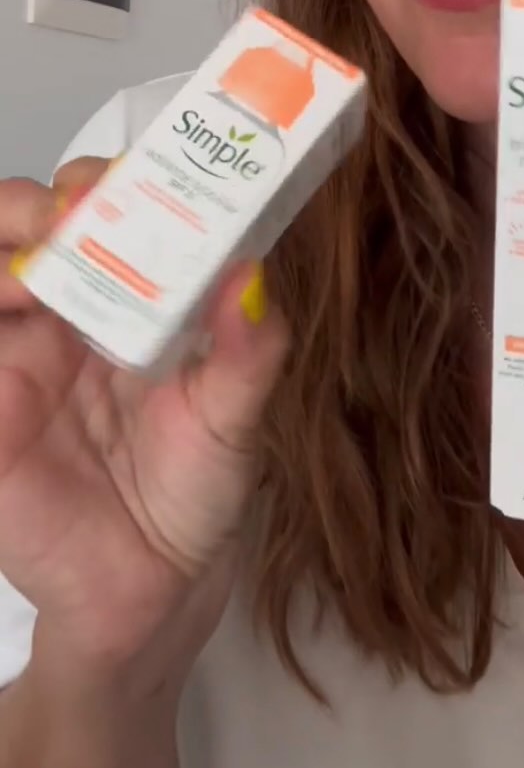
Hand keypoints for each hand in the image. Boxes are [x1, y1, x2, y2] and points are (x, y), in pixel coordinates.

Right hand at [0, 159, 288, 688]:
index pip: (103, 210)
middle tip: (67, 211)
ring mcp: (17, 357)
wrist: (150, 587)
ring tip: (34, 272)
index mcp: (130, 296)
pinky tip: (12, 310)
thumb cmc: (194, 488)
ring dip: (6, 250)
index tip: (125, 180)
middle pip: (25, 223)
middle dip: (36, 202)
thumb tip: (255, 276)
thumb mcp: (236, 417)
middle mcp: (66, 314)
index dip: (106, 182)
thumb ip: (249, 350)